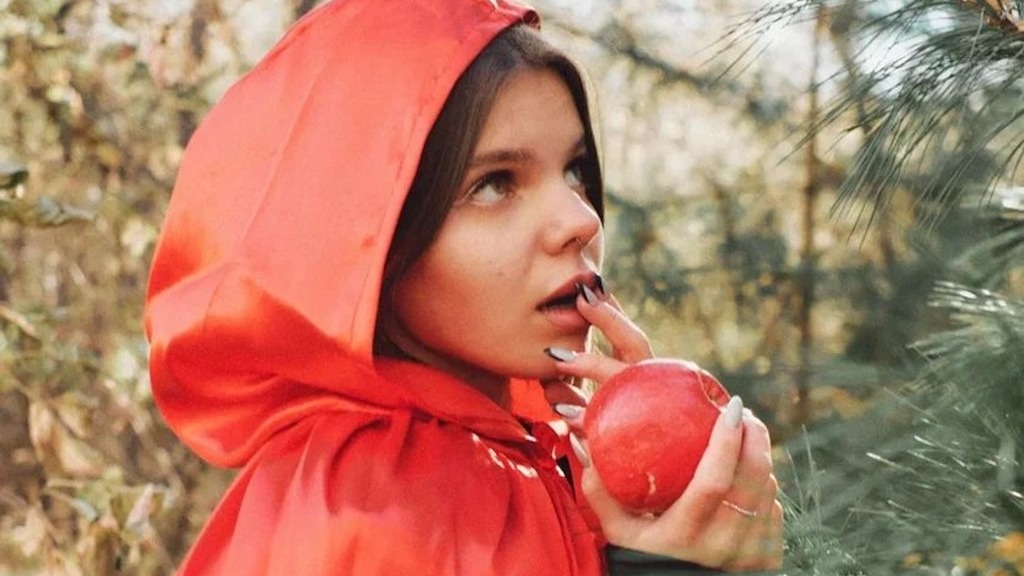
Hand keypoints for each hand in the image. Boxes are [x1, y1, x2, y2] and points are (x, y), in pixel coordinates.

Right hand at [543, 285, 783, 571]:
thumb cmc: (644, 556)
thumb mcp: (618, 532)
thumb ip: (600, 491)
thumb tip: (582, 441)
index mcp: (684, 535)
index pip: (714, 480)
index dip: (727, 440)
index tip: (730, 406)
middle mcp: (722, 546)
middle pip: (751, 479)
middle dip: (754, 437)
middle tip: (742, 412)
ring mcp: (748, 555)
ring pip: (766, 492)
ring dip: (760, 458)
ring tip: (746, 435)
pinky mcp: (766, 560)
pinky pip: (772, 510)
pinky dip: (764, 486)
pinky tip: (750, 472)